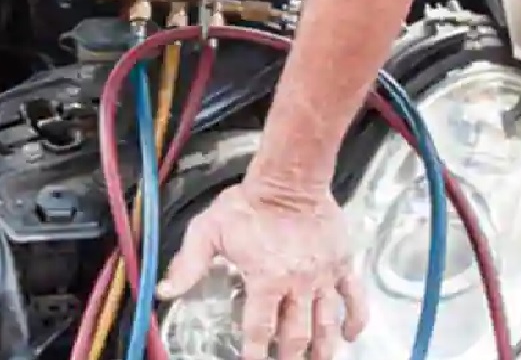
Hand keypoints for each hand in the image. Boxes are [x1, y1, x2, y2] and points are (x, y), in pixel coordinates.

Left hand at [156, 179, 367, 359]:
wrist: (289, 178)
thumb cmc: (248, 203)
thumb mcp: (208, 230)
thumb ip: (188, 264)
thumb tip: (165, 291)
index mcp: (266, 280)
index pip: (258, 329)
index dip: (253, 352)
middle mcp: (297, 284)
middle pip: (295, 335)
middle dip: (288, 356)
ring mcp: (323, 276)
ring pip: (326, 324)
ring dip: (322, 349)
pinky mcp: (342, 264)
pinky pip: (354, 298)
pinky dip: (356, 319)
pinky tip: (350, 335)